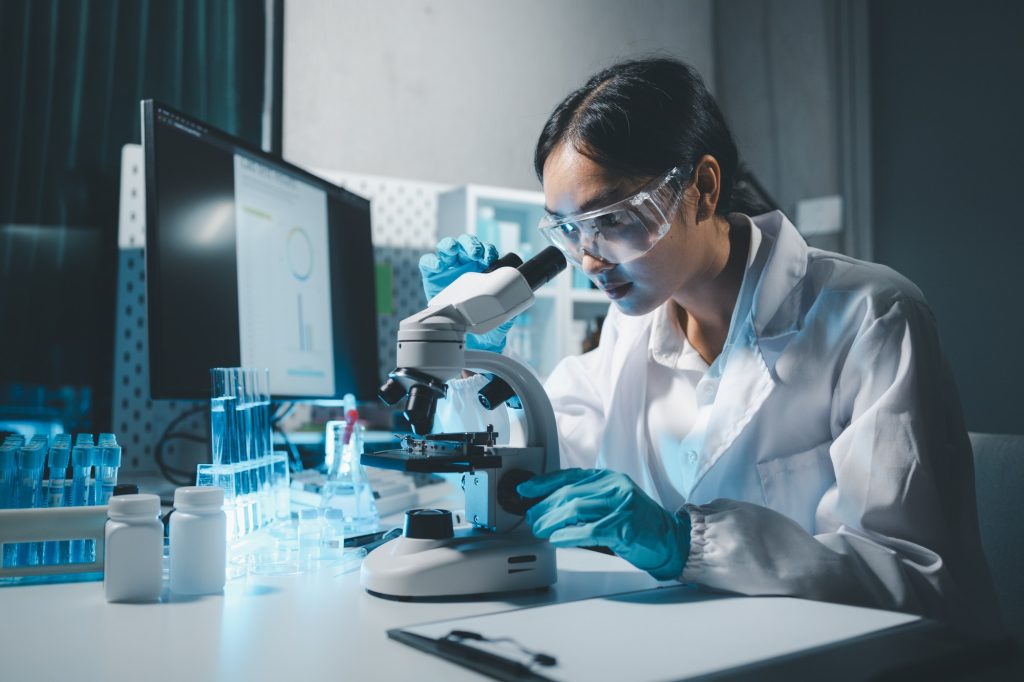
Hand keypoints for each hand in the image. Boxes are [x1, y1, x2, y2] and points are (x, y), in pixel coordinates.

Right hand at [419, 234, 513, 352]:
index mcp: (481, 268)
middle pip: (466, 244)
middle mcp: (464, 264)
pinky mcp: (431, 275)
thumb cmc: (478, 320)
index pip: (485, 251)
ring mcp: (447, 268)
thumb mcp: (495, 319)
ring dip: (451, 246)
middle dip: (471, 244)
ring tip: (453, 251)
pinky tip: (437, 266)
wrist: (458, 331)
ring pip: (447, 247)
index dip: (487, 250)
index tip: (490, 257)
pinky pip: (428, 262)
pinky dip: (431, 261)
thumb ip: (503, 317)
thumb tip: (509, 316)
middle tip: (475, 254)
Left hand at [517, 468, 690, 579]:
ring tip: (540, 529)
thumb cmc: (639, 526)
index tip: (525, 490)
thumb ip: (586, 502)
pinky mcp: (625, 525)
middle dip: (544, 505)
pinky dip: (569, 535)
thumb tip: (550, 508)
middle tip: (531, 518)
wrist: (671, 541)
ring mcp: (621, 505)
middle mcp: (615, 487)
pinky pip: (589, 530)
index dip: (543, 483)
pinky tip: (558, 539)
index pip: (570, 476)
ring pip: (575, 508)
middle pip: (569, 492)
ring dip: (552, 520)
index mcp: (609, 479)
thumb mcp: (611, 505)